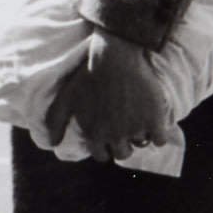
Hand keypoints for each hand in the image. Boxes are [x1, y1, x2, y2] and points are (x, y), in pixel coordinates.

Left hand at [46, 30, 173, 162]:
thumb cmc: (88, 75)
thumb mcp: (66, 97)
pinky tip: (153, 120)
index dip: (105, 145)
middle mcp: (114, 136)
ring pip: (140, 143)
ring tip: (136, 116)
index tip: (109, 132)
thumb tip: (52, 144)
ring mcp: (135, 129)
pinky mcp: (154, 120)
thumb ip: (55, 121)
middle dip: (122, 143)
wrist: (115, 57)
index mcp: (93, 134)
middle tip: (124, 125)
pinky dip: (158, 132)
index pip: (101, 155)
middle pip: (122, 154)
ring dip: (139, 134)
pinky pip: (159, 139)